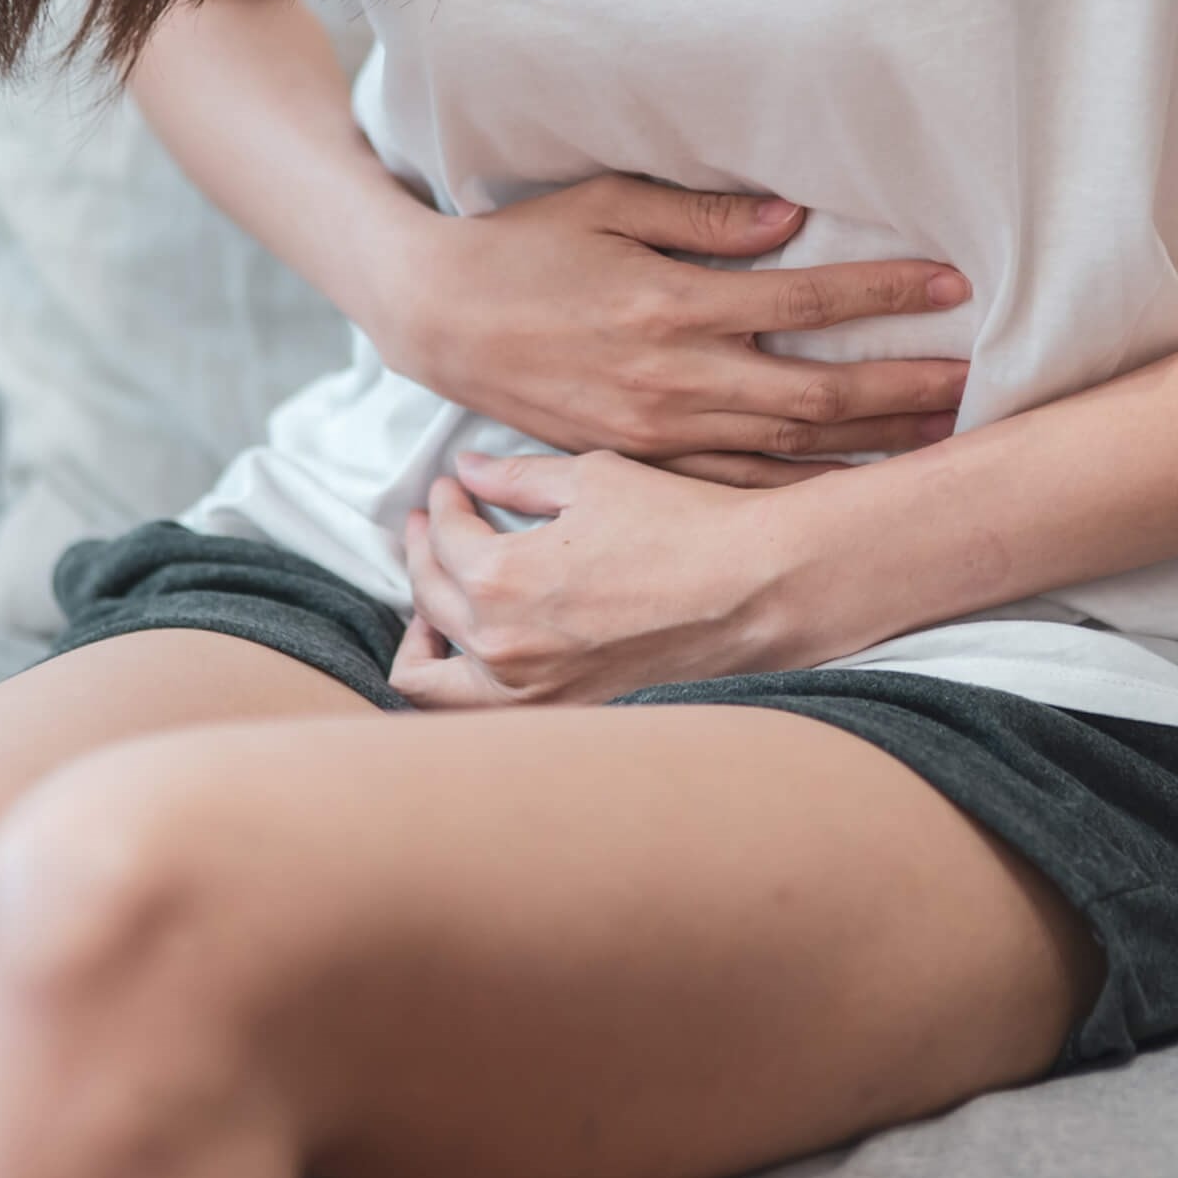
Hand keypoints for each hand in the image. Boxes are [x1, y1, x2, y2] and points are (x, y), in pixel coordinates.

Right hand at [362, 173, 972, 487]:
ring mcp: (656, 430)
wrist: (435, 318)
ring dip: (868, 445)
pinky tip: (848, 489)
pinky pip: (733, 487)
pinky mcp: (636, 460)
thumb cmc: (523, 248)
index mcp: (673, 303)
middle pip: (815, 393)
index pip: (805, 301)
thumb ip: (703, 219)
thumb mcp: (605, 204)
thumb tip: (792, 221)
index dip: (885, 294)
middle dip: (903, 387)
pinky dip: (797, 490)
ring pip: (785, 450)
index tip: (952, 288)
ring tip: (940, 439)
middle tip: (976, 384)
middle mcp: (675, 377)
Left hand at [388, 449, 822, 707]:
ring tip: (435, 599)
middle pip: (428, 597)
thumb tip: (470, 467)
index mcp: (502, 580)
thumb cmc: (683, 524)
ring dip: (423, 631)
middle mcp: (505, 646)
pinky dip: (461, 679)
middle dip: (421, 552)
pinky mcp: (564, 709)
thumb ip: (517, 477)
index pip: (444, 538)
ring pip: (432, 678)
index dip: (443, 503)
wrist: (756, 587)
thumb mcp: (592, 478)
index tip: (453, 484)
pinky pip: (480, 710)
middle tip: (433, 523)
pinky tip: (480, 642)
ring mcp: (533, 690)